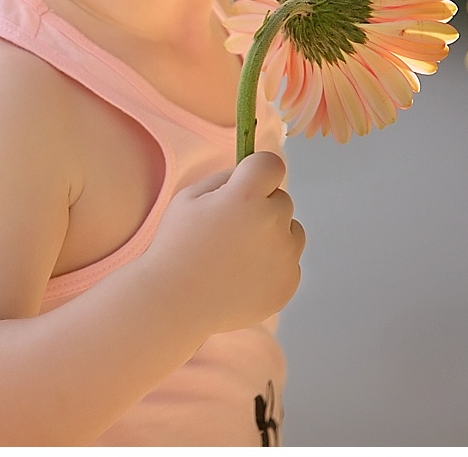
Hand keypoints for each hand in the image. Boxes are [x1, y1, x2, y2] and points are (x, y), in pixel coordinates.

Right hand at [139, 151, 304, 334]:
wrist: (175, 301)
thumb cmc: (177, 246)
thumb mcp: (189, 198)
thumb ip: (225, 179)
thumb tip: (251, 173)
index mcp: (245, 196)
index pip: (272, 165)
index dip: (259, 170)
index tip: (248, 181)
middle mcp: (272, 223)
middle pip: (282, 200)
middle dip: (262, 206)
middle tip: (231, 228)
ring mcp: (284, 257)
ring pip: (291, 231)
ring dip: (272, 235)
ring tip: (237, 254)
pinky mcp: (288, 283)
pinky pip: (289, 262)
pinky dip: (272, 265)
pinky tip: (242, 275)